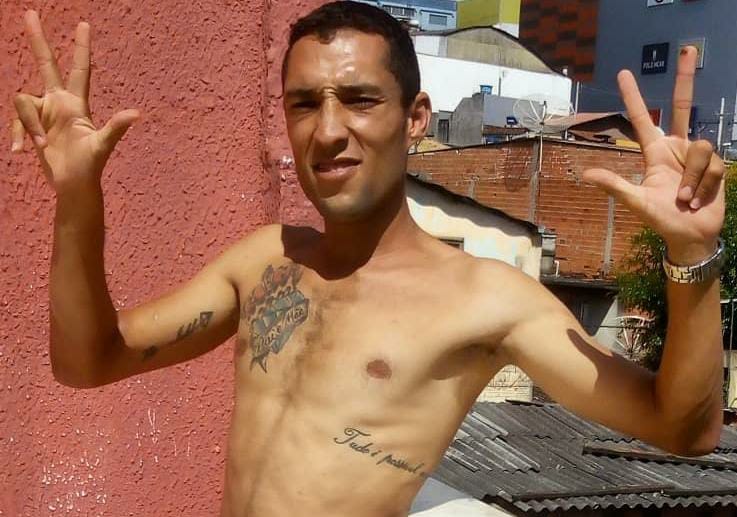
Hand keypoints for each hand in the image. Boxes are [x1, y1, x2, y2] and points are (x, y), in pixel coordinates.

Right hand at [11, 10, 138, 191]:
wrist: (73, 184)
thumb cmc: (90, 166)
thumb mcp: (102, 145)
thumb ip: (116, 127)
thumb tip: (137, 114)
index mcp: (77, 103)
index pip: (80, 69)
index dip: (81, 47)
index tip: (83, 24)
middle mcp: (58, 102)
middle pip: (46, 64)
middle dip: (38, 40)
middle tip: (30, 12)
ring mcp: (43, 113)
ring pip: (22, 101)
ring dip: (30, 125)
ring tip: (40, 145)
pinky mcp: (31, 124)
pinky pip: (16, 121)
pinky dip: (18, 134)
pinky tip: (20, 151)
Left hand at [583, 47, 724, 263]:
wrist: (691, 235)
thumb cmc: (662, 219)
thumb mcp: (636, 201)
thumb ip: (615, 185)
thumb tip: (585, 174)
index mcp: (654, 153)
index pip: (643, 119)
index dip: (634, 97)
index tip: (624, 74)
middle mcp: (676, 148)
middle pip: (681, 107)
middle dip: (685, 79)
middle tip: (688, 49)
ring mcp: (696, 156)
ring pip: (698, 148)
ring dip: (691, 178)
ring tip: (684, 198)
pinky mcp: (715, 165)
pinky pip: (711, 164)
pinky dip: (704, 185)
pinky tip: (699, 198)